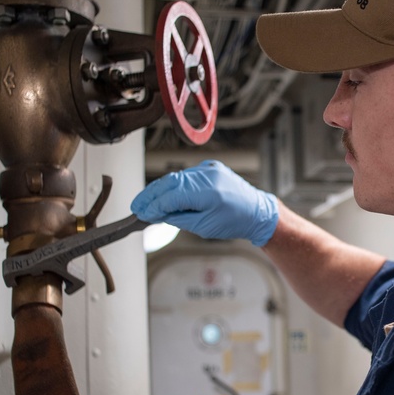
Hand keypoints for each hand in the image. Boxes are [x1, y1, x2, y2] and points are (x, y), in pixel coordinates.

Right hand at [131, 160, 278, 245]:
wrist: (256, 211)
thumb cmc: (235, 221)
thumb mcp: (204, 226)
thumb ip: (178, 218)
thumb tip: (158, 214)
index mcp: (208, 192)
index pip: (172, 196)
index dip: (154, 205)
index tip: (141, 213)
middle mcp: (208, 176)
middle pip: (170, 182)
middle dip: (151, 194)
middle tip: (137, 205)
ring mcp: (210, 169)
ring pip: (177, 177)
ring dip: (161, 189)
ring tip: (146, 201)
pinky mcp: (211, 168)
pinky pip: (187, 175)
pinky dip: (175, 184)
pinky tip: (165, 194)